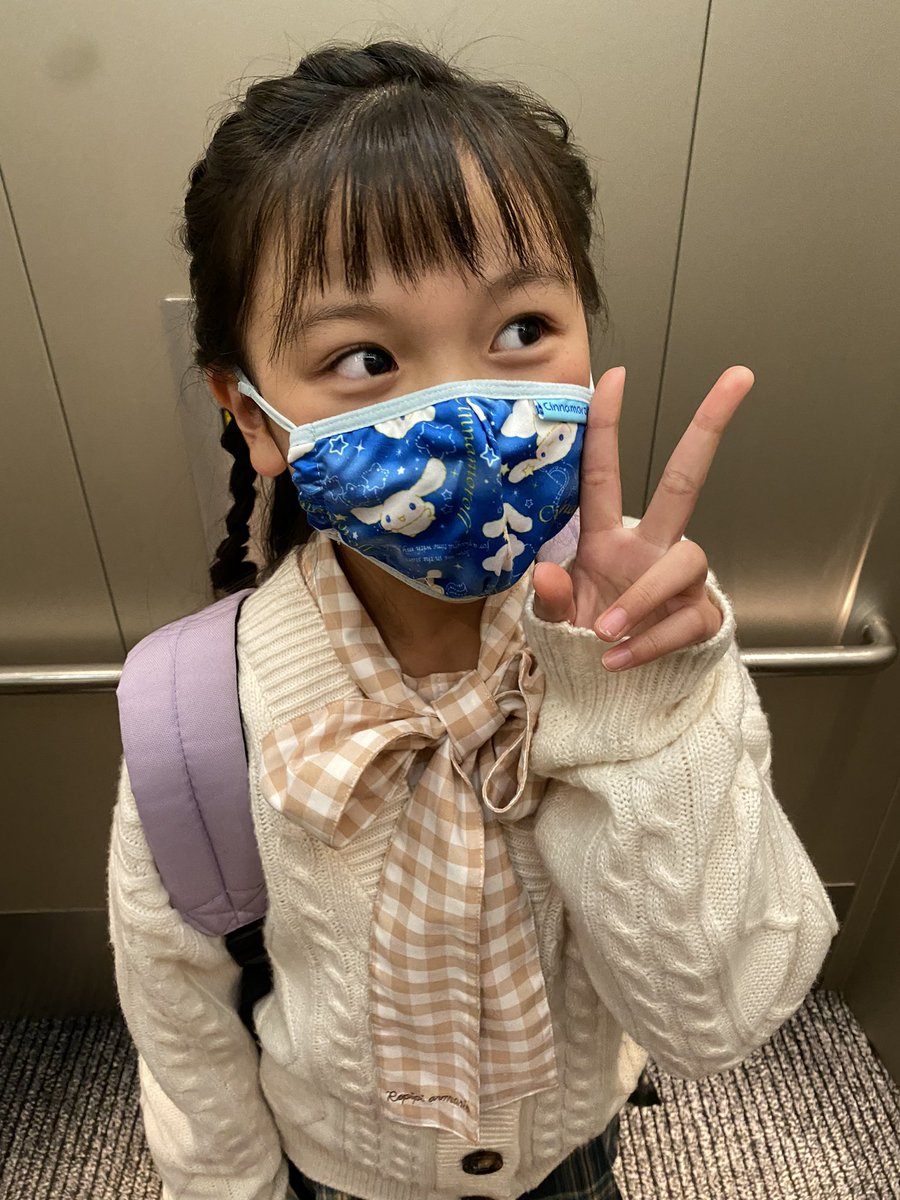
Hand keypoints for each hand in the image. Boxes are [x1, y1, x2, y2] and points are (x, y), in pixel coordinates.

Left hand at [532, 364, 753, 670]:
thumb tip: (545, 570)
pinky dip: (646, 643)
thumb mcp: (553, 621)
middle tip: (737, 377)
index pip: (604, 473)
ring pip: (683, 561)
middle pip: (687, 478)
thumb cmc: (583, 640)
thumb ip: (549, 597)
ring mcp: (679, 580)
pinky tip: (615, 660)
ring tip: (604, 631)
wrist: (611, 693)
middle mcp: (650, 548)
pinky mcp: (700, 616)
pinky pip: (683, 619)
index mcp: (608, 539)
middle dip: (709, 426)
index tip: (612, 377)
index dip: (606, 426)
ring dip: (643, 597)